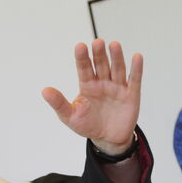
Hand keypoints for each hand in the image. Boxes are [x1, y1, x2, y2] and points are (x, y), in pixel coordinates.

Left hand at [42, 39, 142, 153]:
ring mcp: (117, 87)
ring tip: (114, 45)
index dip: (82, 58)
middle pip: (101, 64)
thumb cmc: (88, 125)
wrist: (108, 140)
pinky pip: (134, 80)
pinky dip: (136, 69)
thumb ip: (59, 103)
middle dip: (99, 54)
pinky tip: (137, 57)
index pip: (84, 68)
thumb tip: (44, 91)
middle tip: (97, 42)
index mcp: (87, 85)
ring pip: (117, 68)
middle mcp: (102, 82)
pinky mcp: (131, 95)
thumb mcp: (70, 116)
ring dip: (116, 57)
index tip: (80, 46)